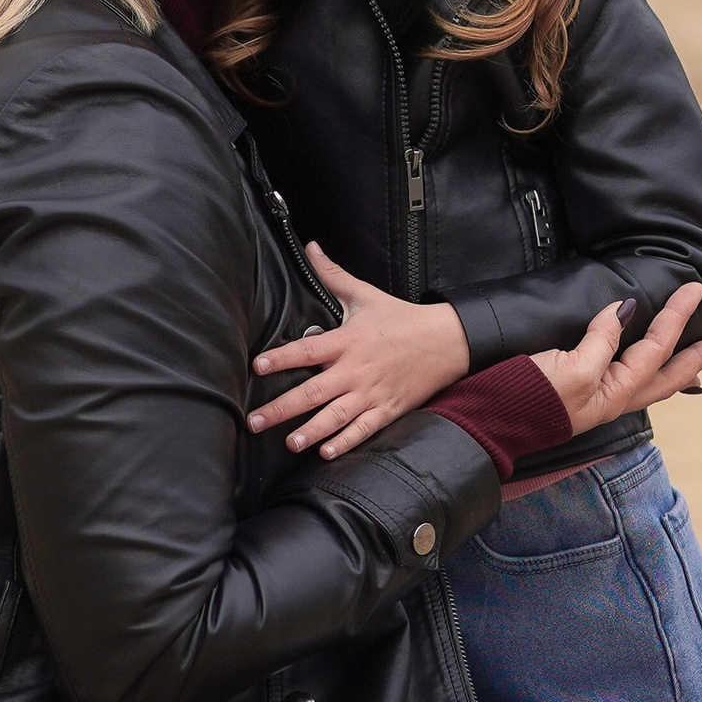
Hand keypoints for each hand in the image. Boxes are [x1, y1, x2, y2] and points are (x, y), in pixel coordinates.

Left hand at [247, 249, 470, 461]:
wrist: (446, 341)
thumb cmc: (401, 319)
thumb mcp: (365, 294)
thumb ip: (333, 274)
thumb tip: (310, 248)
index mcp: (347, 341)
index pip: (307, 350)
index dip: (281, 358)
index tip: (257, 366)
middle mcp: (356, 370)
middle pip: (313, 392)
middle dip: (282, 408)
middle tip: (255, 421)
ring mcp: (372, 392)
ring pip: (336, 416)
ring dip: (311, 431)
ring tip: (289, 443)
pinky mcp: (388, 409)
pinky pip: (364, 429)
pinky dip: (346, 442)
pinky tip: (326, 453)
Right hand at [531, 283, 701, 434]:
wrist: (484, 424)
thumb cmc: (527, 398)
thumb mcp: (572, 368)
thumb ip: (602, 341)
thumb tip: (623, 312)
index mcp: (615, 392)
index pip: (657, 348)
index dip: (677, 317)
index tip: (695, 289)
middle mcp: (611, 398)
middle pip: (666, 376)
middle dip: (698, 360)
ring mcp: (594, 399)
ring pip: (649, 382)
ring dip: (677, 369)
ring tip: (698, 360)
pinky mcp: (576, 393)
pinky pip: (625, 381)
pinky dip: (646, 373)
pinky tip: (642, 371)